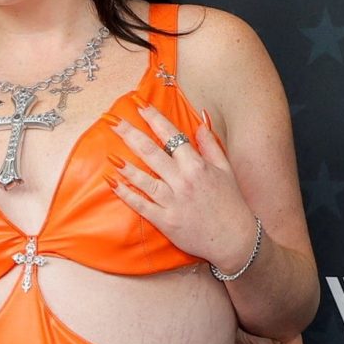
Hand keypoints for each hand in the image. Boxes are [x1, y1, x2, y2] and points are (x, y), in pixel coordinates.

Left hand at [108, 105, 257, 275]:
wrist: (235, 239)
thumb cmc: (231, 202)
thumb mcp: (225, 169)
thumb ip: (210, 144)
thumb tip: (201, 120)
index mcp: (197, 165)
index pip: (171, 136)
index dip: (154, 119)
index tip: (139, 105)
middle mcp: (183, 180)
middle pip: (151, 152)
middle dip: (130, 134)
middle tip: (112, 121)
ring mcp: (173, 201)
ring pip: (144, 179)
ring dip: (125, 165)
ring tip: (109, 154)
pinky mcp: (165, 221)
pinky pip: (141, 205)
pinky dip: (126, 194)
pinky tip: (113, 183)